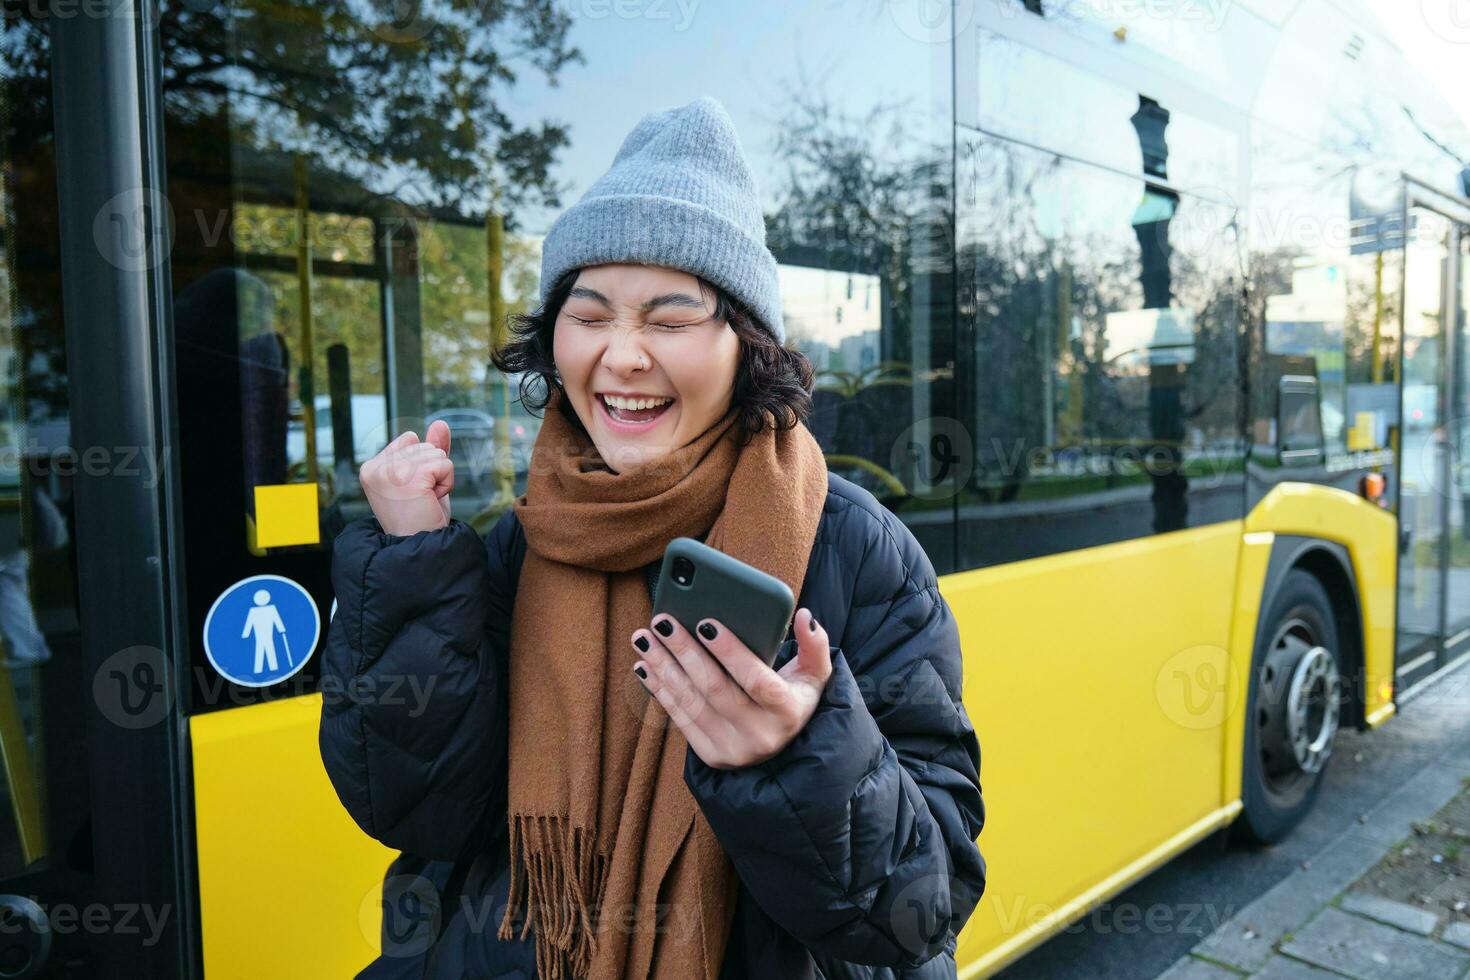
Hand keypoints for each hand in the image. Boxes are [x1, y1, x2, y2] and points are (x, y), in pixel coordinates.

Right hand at [360, 420, 453, 536]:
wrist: (420, 548)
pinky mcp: (410, 477)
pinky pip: (444, 464)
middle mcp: (375, 467)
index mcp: (371, 468)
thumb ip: (430, 450)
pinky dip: (446, 483)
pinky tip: (431, 500)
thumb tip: (440, 424)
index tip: (413, 493)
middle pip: (424, 445)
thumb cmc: (421, 518)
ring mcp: (390, 472)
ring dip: (440, 478)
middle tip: (421, 500)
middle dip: (433, 472)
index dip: (422, 466)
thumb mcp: (424, 479)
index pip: (410, 441)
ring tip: (425, 501)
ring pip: (437, 453)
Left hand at [630, 608, 832, 769]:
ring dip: (663, 667)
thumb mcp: (815, 674)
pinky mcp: (711, 755)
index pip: (756, 680)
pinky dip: (659, 690)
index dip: (730, 651)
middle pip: (715, 688)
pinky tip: (645, 665)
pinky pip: (679, 719)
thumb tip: (804, 615)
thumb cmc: (795, 697)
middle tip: (662, 620)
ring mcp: (732, 749)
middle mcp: (759, 735)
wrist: (783, 746)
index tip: (705, 622)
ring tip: (644, 638)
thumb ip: (814, 644)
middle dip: (685, 651)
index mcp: (787, 711)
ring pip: (691, 702)